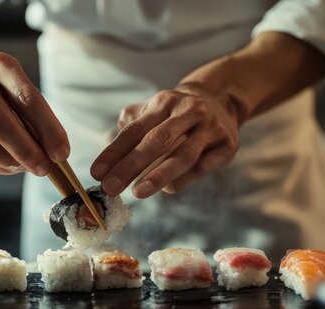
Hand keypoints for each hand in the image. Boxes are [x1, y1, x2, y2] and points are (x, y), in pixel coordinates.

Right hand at [0, 52, 68, 175]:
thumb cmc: (4, 99)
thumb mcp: (23, 97)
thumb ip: (39, 123)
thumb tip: (55, 157)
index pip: (27, 98)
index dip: (47, 129)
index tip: (62, 154)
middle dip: (25, 149)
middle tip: (44, 168)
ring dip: (9, 161)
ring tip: (26, 167)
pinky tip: (8, 166)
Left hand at [90, 82, 240, 197]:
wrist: (221, 99)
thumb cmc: (176, 113)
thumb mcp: (153, 110)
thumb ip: (130, 128)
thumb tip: (109, 158)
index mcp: (164, 102)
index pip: (135, 129)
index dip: (114, 152)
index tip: (97, 173)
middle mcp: (188, 111)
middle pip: (157, 141)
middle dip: (131, 166)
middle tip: (111, 187)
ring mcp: (210, 128)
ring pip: (183, 155)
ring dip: (158, 176)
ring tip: (137, 192)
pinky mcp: (227, 145)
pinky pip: (203, 166)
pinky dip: (184, 179)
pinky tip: (167, 189)